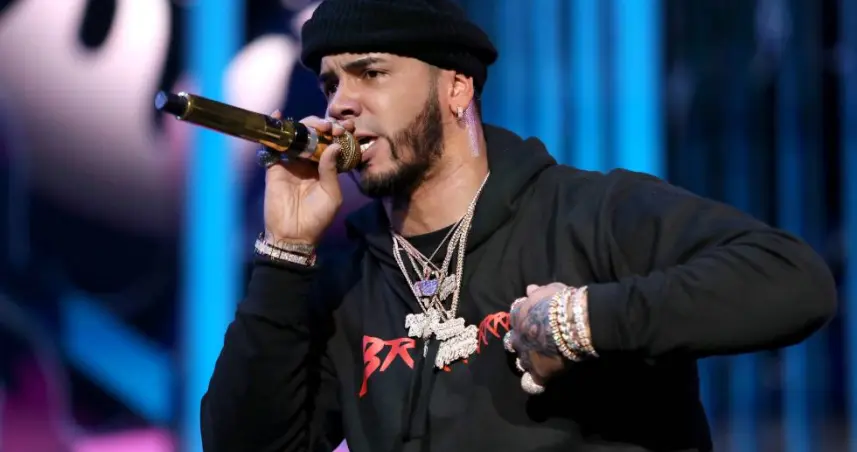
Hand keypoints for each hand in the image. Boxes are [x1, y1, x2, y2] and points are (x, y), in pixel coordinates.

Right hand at [263, 112, 354, 244]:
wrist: (293, 235)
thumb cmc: (317, 218)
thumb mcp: (332, 194)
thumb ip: (331, 170)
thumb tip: (334, 145)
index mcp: (326, 168)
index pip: (332, 143)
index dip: (339, 133)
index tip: (348, 127)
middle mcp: (309, 162)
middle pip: (315, 135)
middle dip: (325, 126)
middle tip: (332, 127)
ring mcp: (291, 162)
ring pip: (297, 136)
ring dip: (306, 125)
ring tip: (317, 125)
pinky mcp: (275, 166)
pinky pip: (274, 145)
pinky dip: (275, 129)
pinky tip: (279, 116)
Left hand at [508, 283, 569, 386]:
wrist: (568, 321)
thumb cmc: (560, 301)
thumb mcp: (549, 290)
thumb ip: (537, 292)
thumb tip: (530, 289)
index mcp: (517, 316)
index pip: (515, 321)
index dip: (524, 324)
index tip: (533, 325)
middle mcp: (517, 337)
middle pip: (514, 343)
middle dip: (522, 344)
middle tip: (536, 344)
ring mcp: (526, 355)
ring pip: (522, 362)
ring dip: (530, 361)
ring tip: (542, 362)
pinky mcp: (538, 371)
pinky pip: (532, 382)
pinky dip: (535, 382)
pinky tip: (541, 382)